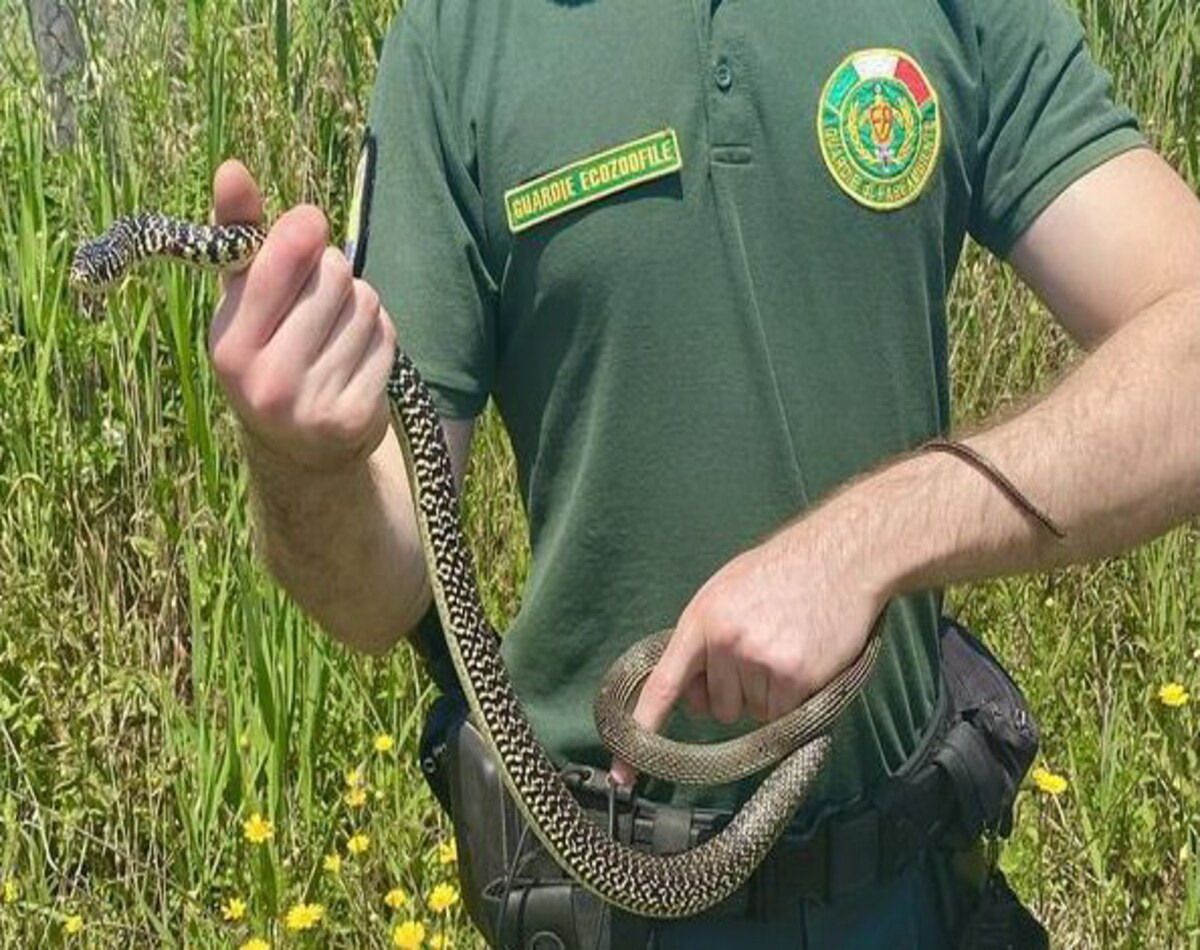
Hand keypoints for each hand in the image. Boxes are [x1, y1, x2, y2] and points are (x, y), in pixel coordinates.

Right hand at [208, 159, 395, 471]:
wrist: (299, 447)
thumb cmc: (269, 348)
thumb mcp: (241, 299)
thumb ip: (237, 233)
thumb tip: (232, 167)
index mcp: (228, 344)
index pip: (283, 256)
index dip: (303, 230)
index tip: (308, 224)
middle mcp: (265, 380)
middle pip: (332, 274)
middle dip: (331, 273)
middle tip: (317, 299)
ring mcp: (311, 404)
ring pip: (365, 302)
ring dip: (359, 305)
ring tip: (334, 332)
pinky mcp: (354, 416)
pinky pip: (386, 337)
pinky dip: (379, 336)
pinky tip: (355, 356)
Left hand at [609, 514, 885, 786]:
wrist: (842, 556)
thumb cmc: (782, 572)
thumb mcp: (726, 591)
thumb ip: (702, 638)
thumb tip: (690, 693)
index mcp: (701, 619)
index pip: (663, 685)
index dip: (642, 731)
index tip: (624, 772)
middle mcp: (726, 642)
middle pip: (717, 709)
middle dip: (736, 693)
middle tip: (762, 652)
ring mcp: (761, 661)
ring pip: (752, 713)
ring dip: (768, 695)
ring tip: (787, 649)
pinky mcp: (797, 677)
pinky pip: (783, 714)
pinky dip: (794, 699)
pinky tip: (805, 661)